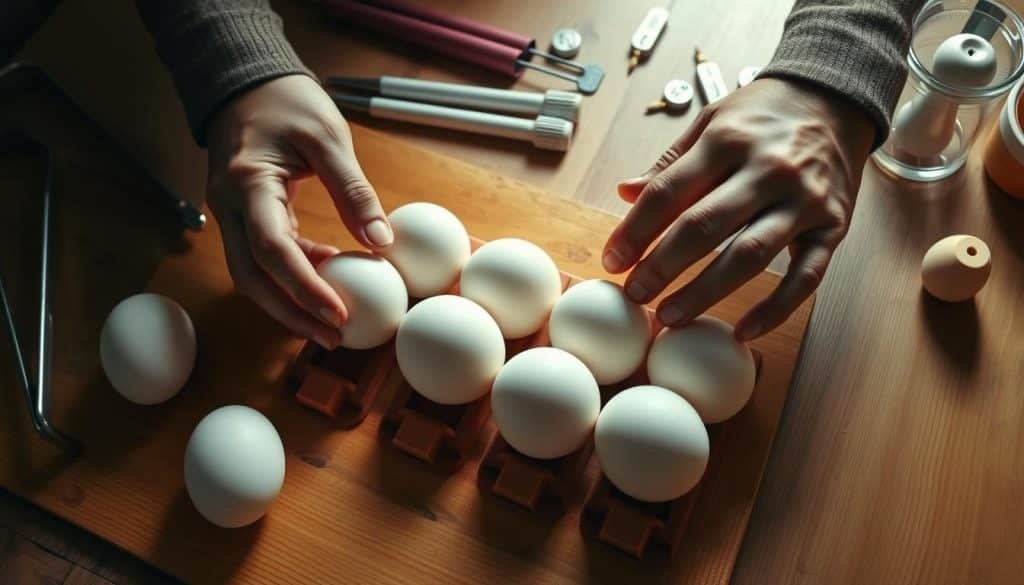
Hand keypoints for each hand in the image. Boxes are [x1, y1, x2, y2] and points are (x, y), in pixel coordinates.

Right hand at [206, 74, 391, 348]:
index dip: (305, 288)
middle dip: (292, 313)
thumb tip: (383, 243)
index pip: (273, 250)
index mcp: (248, 184)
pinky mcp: (242, 215)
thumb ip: (354, 191)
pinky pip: (261, 257)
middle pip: (252, 278)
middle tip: (333, 337)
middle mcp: (228, 206)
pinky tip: (326, 278)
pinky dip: (291, 274)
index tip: (339, 315)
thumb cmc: (287, 101)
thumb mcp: (329, 138)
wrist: (245, 81)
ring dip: (288, 302)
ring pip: (251, 274)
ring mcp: (230, 213)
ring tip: (331, 323)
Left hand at [603, 78, 873, 340]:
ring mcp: (803, 200)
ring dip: (705, 292)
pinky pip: (805, 277)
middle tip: (634, 295)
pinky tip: (743, 331)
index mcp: (727, 140)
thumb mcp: (712, 121)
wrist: (838, 98)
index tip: (612, 260)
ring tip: (670, 317)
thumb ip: (671, 163)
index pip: (668, 192)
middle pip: (703, 227)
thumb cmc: (764, 114)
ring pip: (749, 256)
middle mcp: (767, 169)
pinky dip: (775, 309)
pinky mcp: (833, 226)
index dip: (635, 230)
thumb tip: (625, 193)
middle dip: (661, 266)